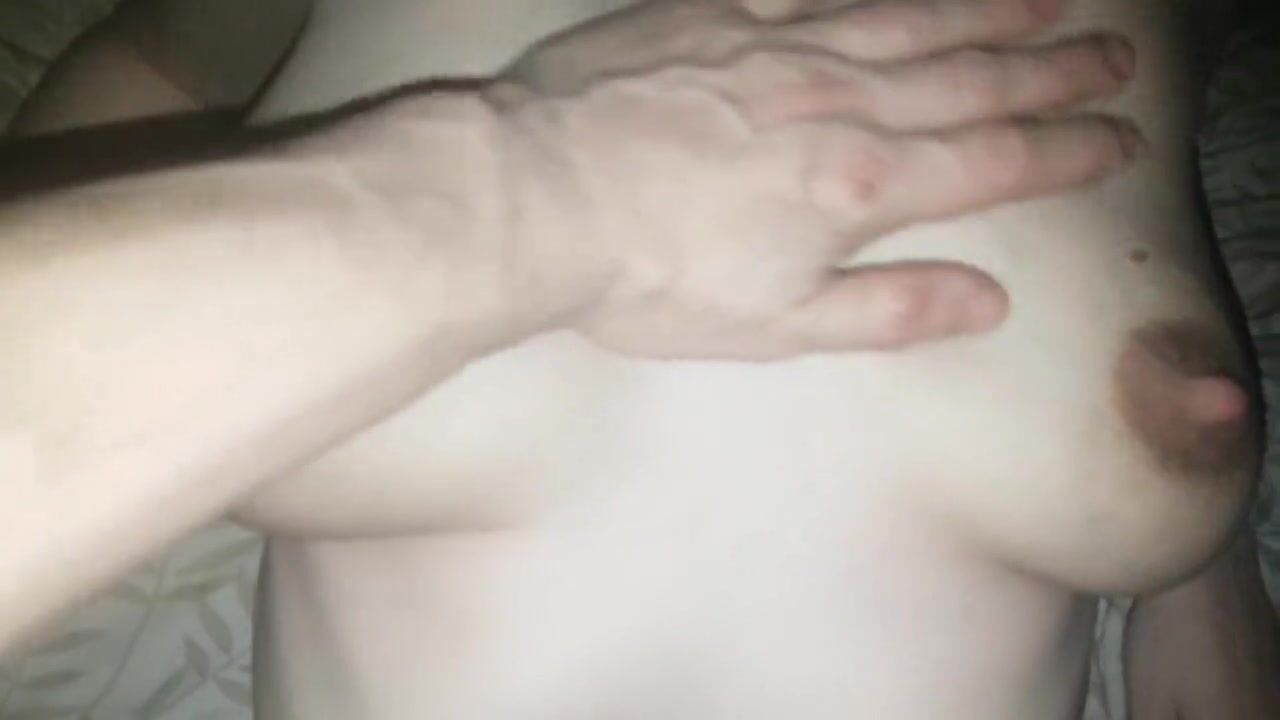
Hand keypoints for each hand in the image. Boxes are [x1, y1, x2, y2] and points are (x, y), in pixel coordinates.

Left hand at [488, 0, 1137, 359]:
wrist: (540, 200)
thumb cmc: (649, 279)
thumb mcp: (777, 327)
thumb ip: (889, 309)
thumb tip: (987, 301)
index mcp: (859, 188)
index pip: (991, 163)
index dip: (1063, 151)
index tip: (1114, 138)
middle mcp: (836, 105)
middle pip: (968, 80)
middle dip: (1050, 72)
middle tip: (1110, 59)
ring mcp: (777, 51)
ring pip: (906, 21)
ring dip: (984, 12)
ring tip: (1047, 1)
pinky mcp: (714, 17)